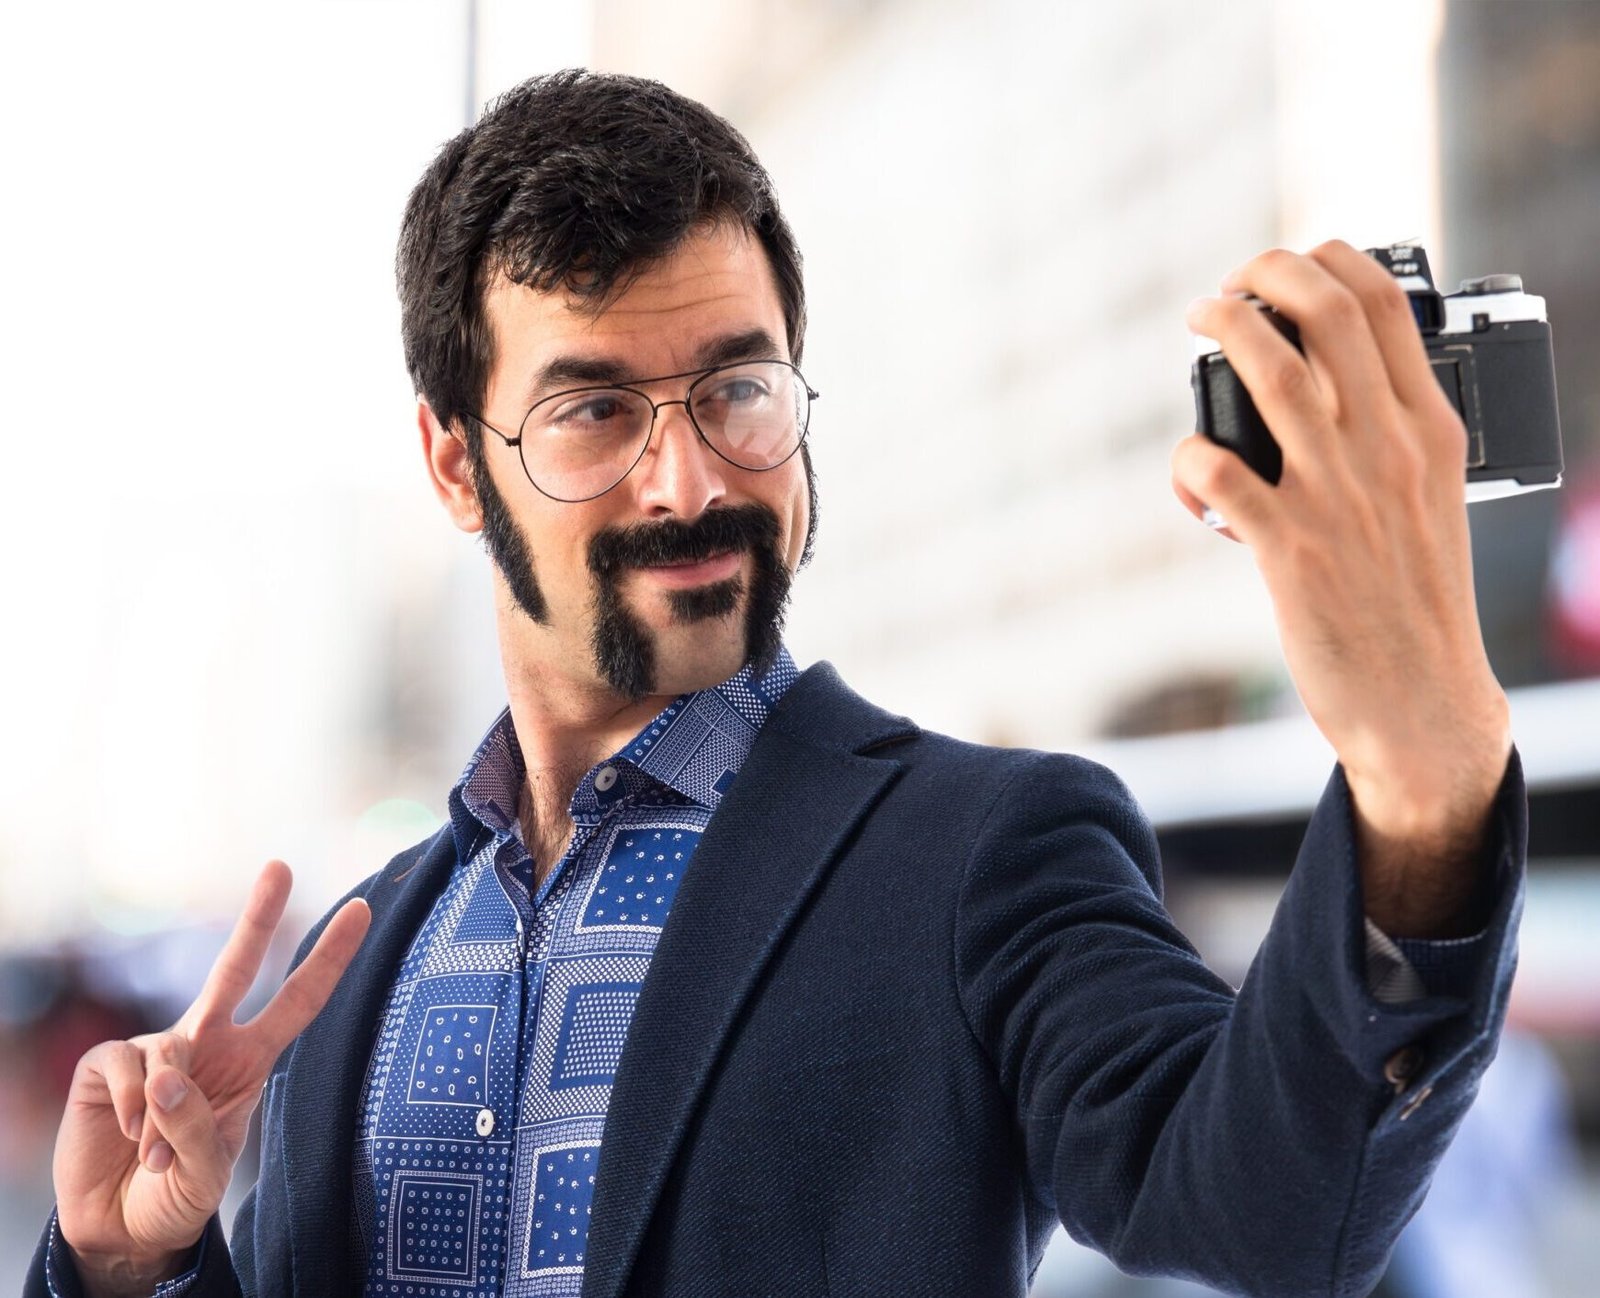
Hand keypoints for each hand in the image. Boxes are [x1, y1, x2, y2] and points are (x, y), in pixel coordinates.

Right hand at [52, 860, 369, 1293]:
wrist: (122, 1225)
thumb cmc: (179, 1192)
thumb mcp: (206, 1170)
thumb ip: (194, 1125)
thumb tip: (164, 1075)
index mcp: (250, 1060)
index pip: (299, 1001)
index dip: (329, 958)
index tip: (362, 909)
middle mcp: (208, 1042)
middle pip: (234, 968)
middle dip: (256, 916)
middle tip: (279, 865)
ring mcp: (157, 1048)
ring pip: (172, 1052)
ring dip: (166, 1117)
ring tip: (157, 1158)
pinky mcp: (107, 1063)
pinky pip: (126, 1069)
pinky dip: (130, 1111)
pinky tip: (128, 1138)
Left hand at [1172, 243, 1510, 928]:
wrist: (1423, 701)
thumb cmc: (1416, 601)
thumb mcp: (1428, 500)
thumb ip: (1390, 440)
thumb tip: (1327, 388)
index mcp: (1430, 431)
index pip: (1386, 308)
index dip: (1329, 263)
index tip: (1290, 267)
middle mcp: (1387, 450)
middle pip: (1328, 316)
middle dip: (1268, 273)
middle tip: (1231, 283)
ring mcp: (1338, 496)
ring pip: (1275, 375)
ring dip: (1226, 330)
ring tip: (1199, 319)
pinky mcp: (1290, 550)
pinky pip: (1220, 475)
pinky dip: (1189, 456)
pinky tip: (1187, 467)